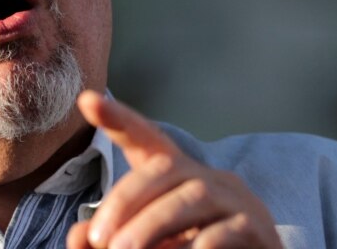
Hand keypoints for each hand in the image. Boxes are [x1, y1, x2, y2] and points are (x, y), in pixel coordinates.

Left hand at [68, 90, 281, 248]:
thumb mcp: (146, 244)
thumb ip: (112, 238)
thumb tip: (78, 236)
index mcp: (178, 177)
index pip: (146, 139)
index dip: (118, 119)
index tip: (87, 100)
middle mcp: (208, 179)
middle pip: (165, 167)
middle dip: (127, 200)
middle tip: (99, 239)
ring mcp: (237, 201)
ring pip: (194, 195)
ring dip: (152, 224)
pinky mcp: (258, 229)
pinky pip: (227, 230)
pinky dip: (195, 245)